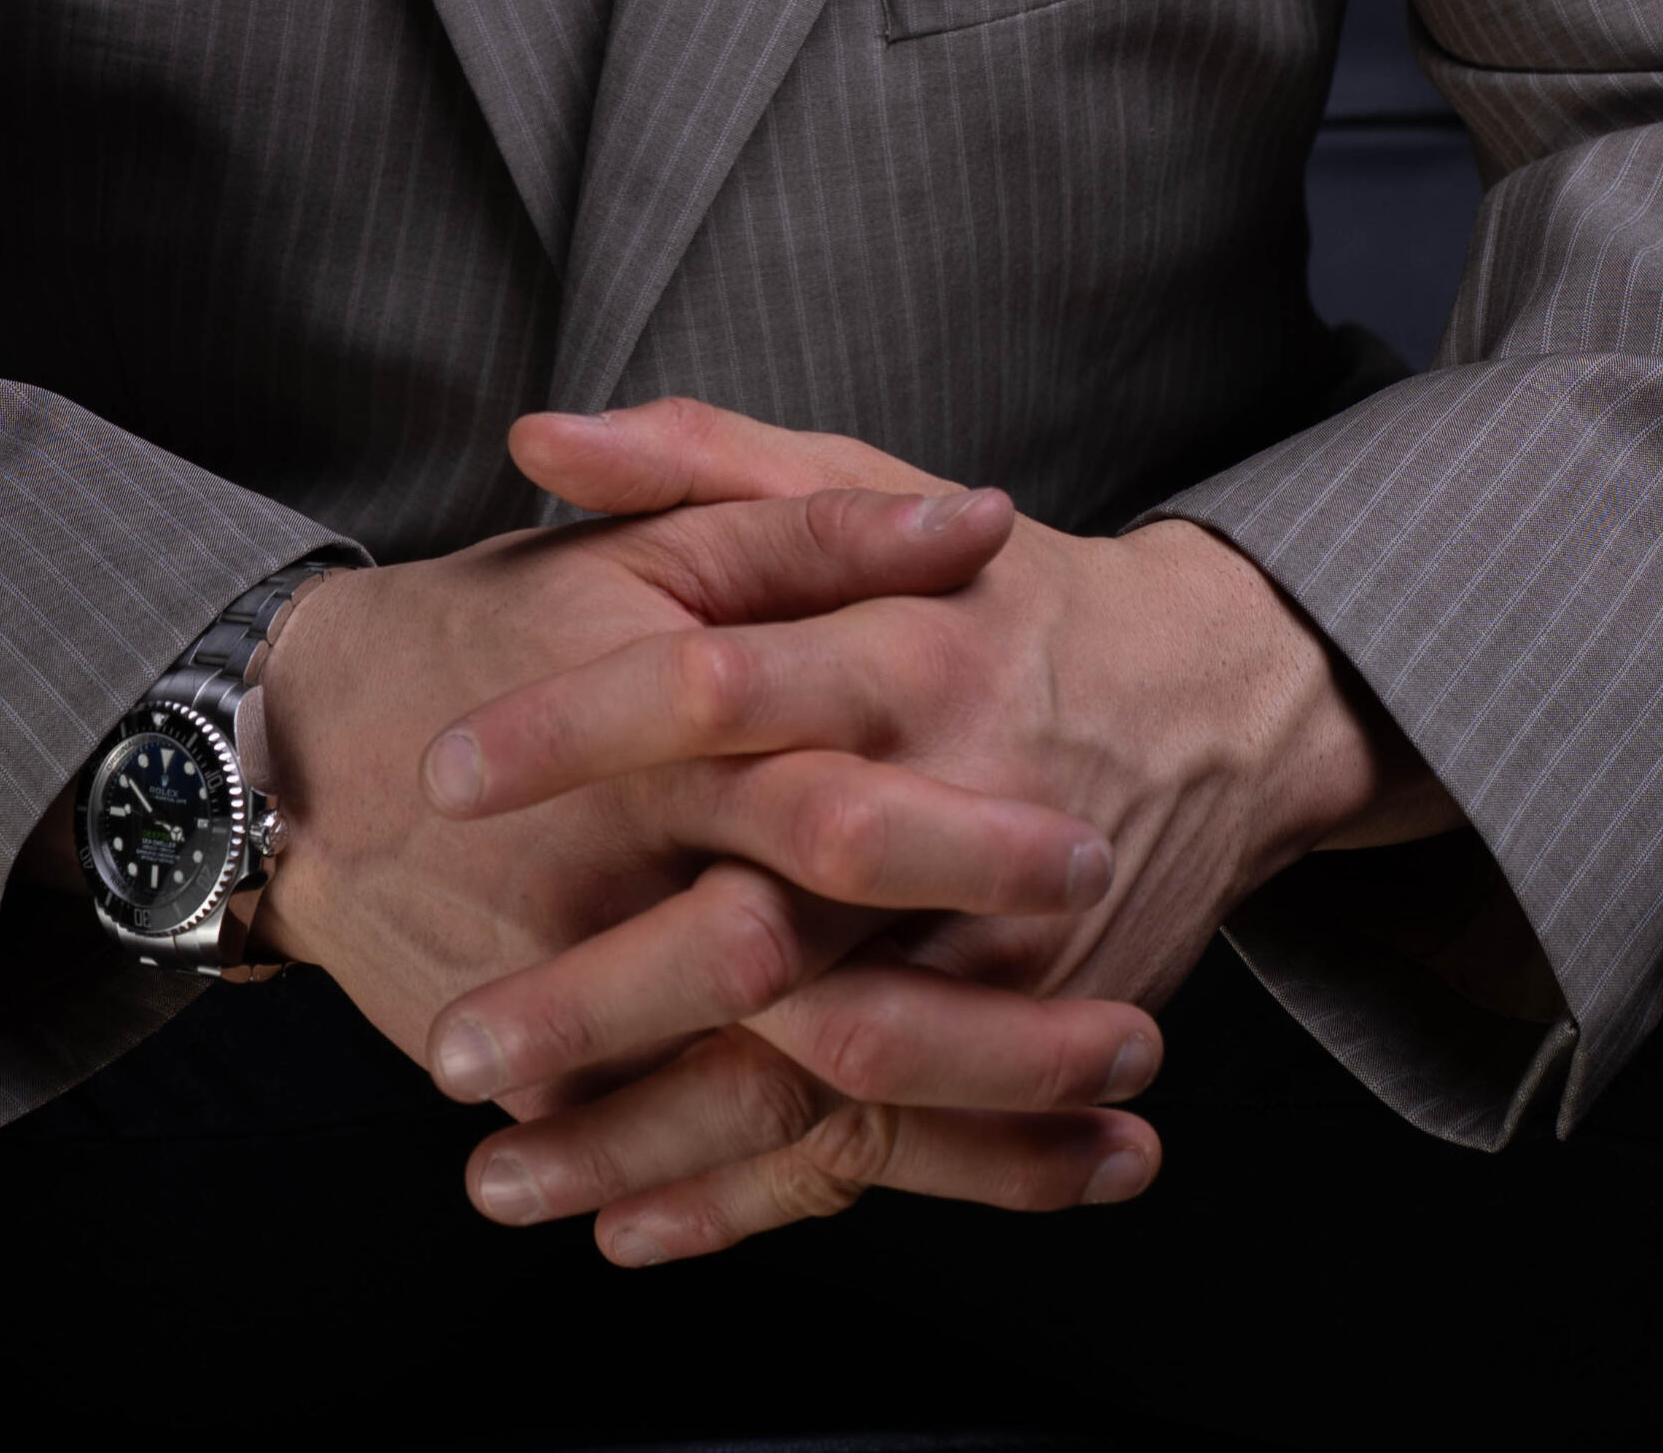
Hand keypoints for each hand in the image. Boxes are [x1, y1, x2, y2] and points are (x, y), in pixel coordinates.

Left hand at [424, 399, 1460, 1262]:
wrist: (1217, 696)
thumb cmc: (996, 588)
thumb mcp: (861, 483)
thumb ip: (697, 459)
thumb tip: (537, 438)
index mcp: (893, 652)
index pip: (714, 686)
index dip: (575, 730)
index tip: (444, 775)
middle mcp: (945, 806)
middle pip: (758, 916)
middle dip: (599, 995)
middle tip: (451, 1044)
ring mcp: (993, 945)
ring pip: (812, 1066)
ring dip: (652, 1135)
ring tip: (499, 1171)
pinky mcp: (1026, 1033)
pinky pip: (885, 1142)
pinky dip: (757, 1198)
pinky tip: (629, 1223)